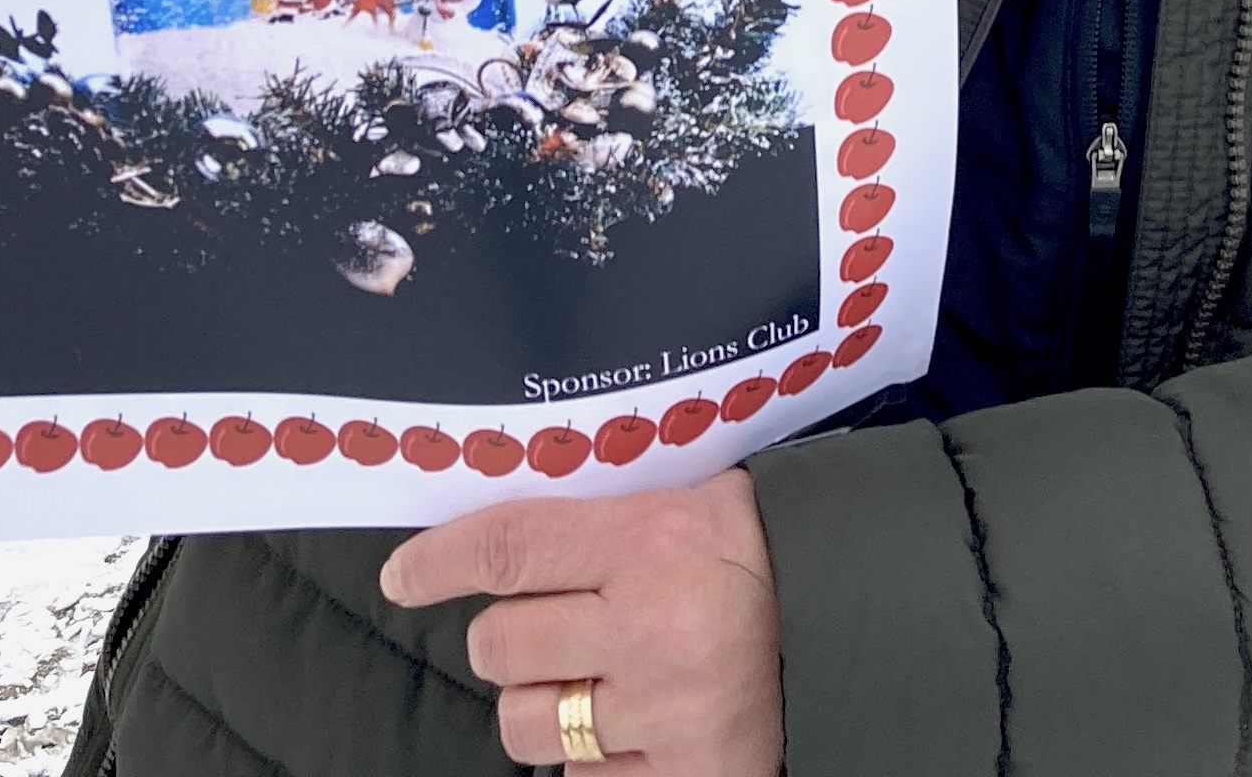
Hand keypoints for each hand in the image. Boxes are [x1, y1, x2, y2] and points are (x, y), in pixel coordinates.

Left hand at [381, 466, 781, 774]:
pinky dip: (592, 760)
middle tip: (550, 629)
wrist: (850, 618)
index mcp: (650, 539)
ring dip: (539, 705)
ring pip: (524, 721)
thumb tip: (476, 535)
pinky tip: (633, 727)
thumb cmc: (751, 550)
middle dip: (508, 639)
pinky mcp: (685, 774)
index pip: (509, 546)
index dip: (439, 561)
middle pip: (499, 642)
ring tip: (591, 682)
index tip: (402, 576)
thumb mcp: (681, 502)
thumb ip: (591, 514)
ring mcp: (665, 710)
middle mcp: (652, 625)